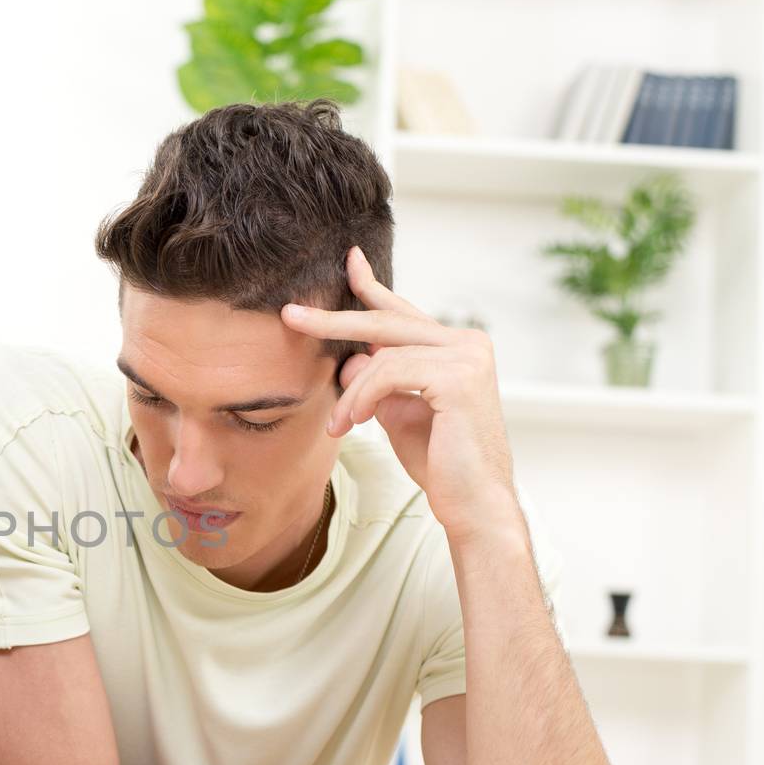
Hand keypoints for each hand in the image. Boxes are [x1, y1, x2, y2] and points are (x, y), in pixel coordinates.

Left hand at [280, 247, 519, 543]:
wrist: (473, 503)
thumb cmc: (440, 462)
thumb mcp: (397, 413)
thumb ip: (376, 382)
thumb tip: (345, 362)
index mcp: (456, 347)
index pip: (403, 311)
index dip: (371, 287)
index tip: (349, 261)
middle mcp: (468, 343)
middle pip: (386, 322)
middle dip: (334, 321)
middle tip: (291, 315)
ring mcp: (468, 357)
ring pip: (382, 355)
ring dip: (350, 393)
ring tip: (339, 425)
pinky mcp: (459, 378)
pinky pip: (389, 374)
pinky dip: (363, 397)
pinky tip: (353, 422)